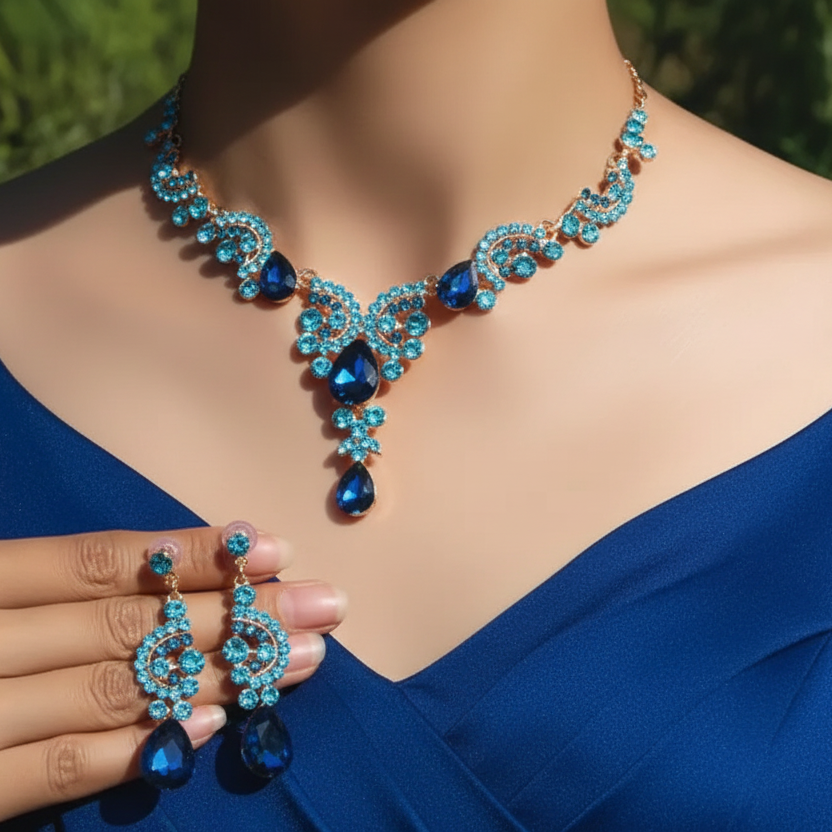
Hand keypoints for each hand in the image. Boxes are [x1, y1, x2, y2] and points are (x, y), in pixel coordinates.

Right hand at [0, 527, 345, 820]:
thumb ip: (58, 590)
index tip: (278, 549)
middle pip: (128, 626)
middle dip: (236, 615)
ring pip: (114, 691)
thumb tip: (176, 577)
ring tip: (302, 658)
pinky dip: (140, 744)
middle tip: (325, 605)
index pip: (102, 562)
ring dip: (217, 675)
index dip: (194, 555)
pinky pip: (61, 770)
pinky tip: (215, 725)